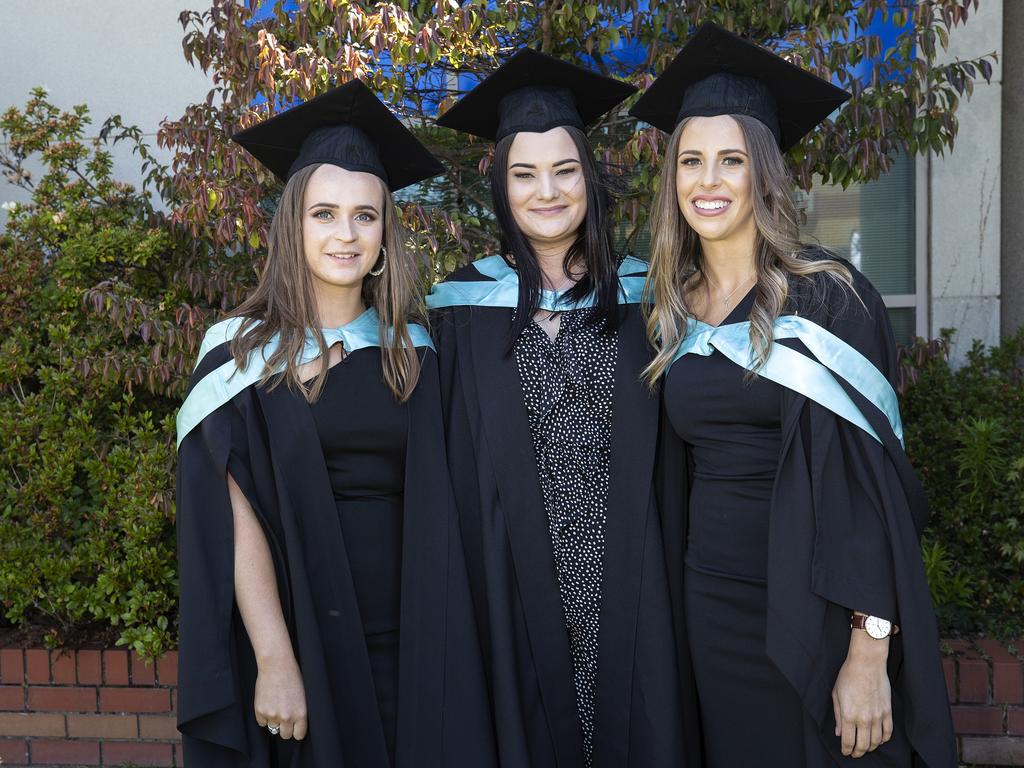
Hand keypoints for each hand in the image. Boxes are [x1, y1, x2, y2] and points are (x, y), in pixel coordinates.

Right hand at [254, 655, 307, 739]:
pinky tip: (268, 702)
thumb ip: (299, 712)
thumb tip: (294, 725)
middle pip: (285, 735)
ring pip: (273, 728)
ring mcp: (272, 715)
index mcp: (301, 713)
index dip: (296, 730)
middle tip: (284, 716)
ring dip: (274, 720)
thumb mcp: (303, 696)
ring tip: (275, 704)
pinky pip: (262, 722)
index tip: (294, 727)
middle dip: (284, 727)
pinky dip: (264, 716)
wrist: (276, 665)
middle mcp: (287, 717)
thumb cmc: (292, 677)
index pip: (299, 735)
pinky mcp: (260, 712)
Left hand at [831, 632, 891, 757]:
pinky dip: (884, 739)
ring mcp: (878, 716)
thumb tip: (839, 733)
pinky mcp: (888, 712)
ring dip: (871, 747)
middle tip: (855, 753)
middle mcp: (864, 719)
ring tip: (866, 747)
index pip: (848, 742)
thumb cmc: (849, 676)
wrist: (867, 663)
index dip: (846, 750)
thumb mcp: (836, 694)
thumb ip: (838, 716)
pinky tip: (879, 739)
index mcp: (849, 715)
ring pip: (877, 741)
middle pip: (863, 745)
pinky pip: (888, 732)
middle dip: (858, 752)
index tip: (845, 752)